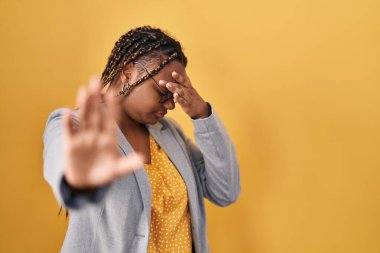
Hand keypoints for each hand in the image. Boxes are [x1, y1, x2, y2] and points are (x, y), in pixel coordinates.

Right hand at [62, 75, 142, 189]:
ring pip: (84, 118)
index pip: (111, 118)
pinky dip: (68, 123)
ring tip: (84, 90)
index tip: (114, 92)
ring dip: (84, 105)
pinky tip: (68, 111)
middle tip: (96, 79)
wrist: (86, 183)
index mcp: (109, 137)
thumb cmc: (104, 174)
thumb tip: (142, 160)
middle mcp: (96, 134)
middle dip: (96, 97)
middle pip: (96, 113)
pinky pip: (70, 131)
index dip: (112, 106)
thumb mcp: (117, 170)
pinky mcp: (70, 145)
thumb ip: (128, 164)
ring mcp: (83, 138)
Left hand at [158, 71, 210, 118]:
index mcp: (188, 86)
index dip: (178, 77)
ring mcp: (188, 98)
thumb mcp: (188, 89)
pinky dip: (179, 98)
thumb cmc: (192, 98)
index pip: (183, 80)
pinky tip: (175, 95)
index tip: (173, 72)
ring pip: (181, 92)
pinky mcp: (188, 106)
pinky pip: (183, 102)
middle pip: (179, 86)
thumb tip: (174, 74)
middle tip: (161, 81)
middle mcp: (189, 91)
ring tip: (168, 85)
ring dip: (174, 88)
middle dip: (171, 83)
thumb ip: (181, 83)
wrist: (201, 109)